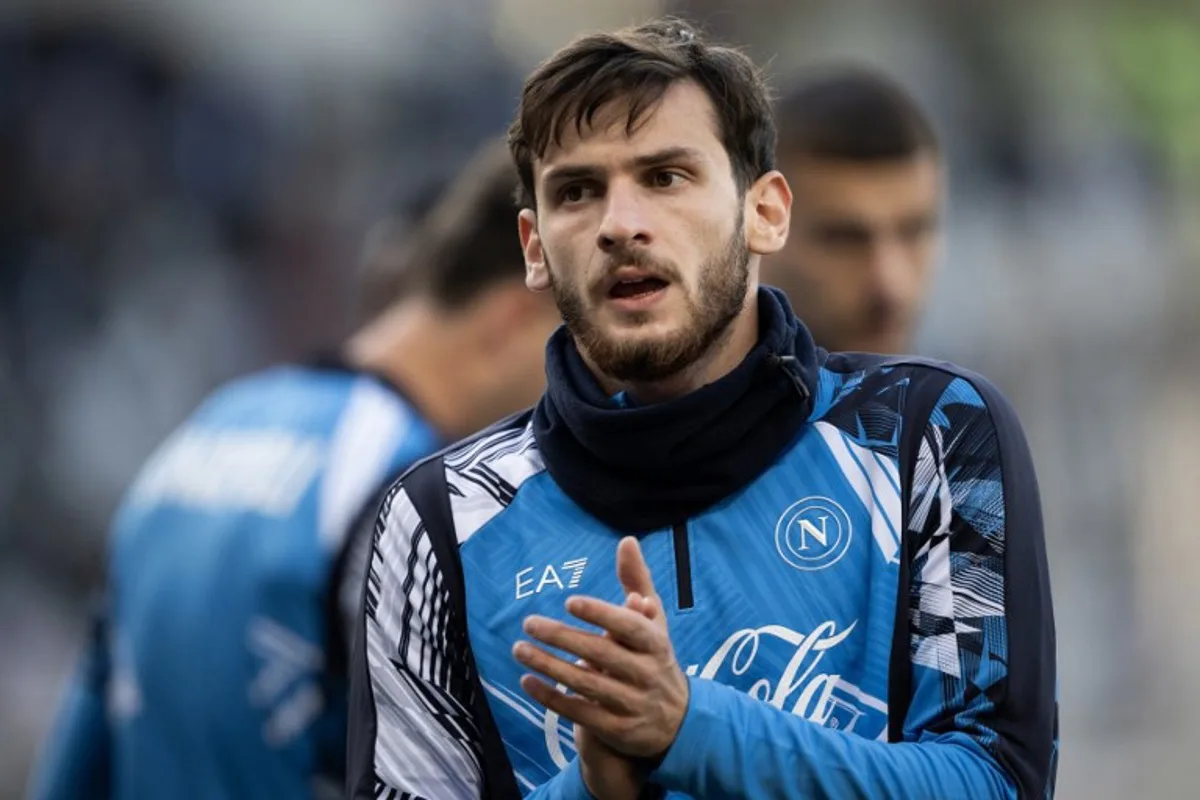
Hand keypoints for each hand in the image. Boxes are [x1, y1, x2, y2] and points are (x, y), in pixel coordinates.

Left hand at [514, 537, 689, 759]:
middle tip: (529, 622)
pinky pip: (579, 712)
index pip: (630, 627)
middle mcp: (646, 674)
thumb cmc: (656, 658)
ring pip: (586, 683)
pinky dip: (552, 697)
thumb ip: (638, 581)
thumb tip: (626, 540)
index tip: (569, 602)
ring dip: (549, 666)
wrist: (678, 723)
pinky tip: (528, 680)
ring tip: (520, 648)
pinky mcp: (617, 729)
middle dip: (562, 637)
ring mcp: (632, 704)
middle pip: (601, 654)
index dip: (601, 614)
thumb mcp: (654, 623)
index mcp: (656, 643)